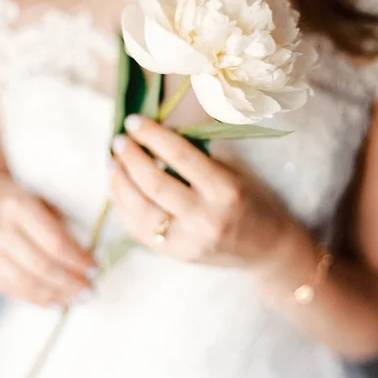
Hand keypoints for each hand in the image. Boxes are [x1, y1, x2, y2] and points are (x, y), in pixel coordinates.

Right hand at [0, 171, 97, 307]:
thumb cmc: (11, 196)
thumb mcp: (37, 198)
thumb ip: (59, 224)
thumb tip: (87, 257)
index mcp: (18, 205)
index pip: (55, 242)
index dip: (78, 261)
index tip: (95, 269)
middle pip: (41, 266)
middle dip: (70, 283)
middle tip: (90, 290)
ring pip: (24, 282)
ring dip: (55, 295)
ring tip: (75, 299)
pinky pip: (8, 289)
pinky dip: (34, 299)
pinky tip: (53, 301)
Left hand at [111, 116, 294, 267]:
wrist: (265, 249)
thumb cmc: (249, 200)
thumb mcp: (231, 173)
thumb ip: (194, 158)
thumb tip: (150, 137)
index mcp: (225, 190)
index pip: (181, 156)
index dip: (153, 135)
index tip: (134, 121)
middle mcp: (206, 218)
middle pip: (155, 184)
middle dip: (130, 158)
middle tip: (119, 141)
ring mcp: (189, 242)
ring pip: (140, 210)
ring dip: (119, 183)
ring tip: (112, 163)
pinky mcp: (176, 256)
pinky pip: (139, 231)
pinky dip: (123, 208)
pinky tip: (117, 189)